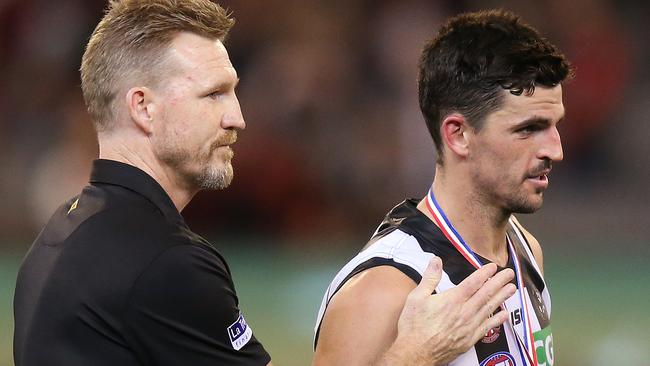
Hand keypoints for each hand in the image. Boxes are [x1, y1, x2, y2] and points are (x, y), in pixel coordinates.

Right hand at [378, 257, 515, 365]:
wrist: (416, 353)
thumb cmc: (414, 326)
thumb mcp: (416, 297)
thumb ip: (429, 278)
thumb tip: (436, 261)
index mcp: (452, 300)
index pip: (473, 283)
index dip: (485, 273)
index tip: (493, 267)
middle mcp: (464, 312)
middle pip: (486, 293)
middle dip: (499, 282)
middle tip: (509, 274)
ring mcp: (469, 326)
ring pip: (489, 308)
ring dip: (502, 297)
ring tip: (512, 288)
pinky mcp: (470, 339)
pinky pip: (487, 327)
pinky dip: (497, 319)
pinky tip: (504, 314)